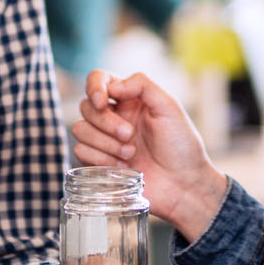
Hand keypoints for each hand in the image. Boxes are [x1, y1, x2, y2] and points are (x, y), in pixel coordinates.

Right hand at [73, 71, 228, 241]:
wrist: (183, 184)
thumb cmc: (182, 145)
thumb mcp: (169, 107)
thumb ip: (142, 85)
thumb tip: (113, 86)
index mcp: (130, 99)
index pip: (98, 79)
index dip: (94, 87)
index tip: (103, 101)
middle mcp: (114, 116)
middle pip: (86, 106)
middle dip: (106, 122)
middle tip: (130, 134)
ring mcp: (105, 140)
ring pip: (80, 129)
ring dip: (105, 143)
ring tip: (130, 153)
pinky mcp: (99, 163)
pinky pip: (81, 152)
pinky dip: (101, 159)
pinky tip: (123, 167)